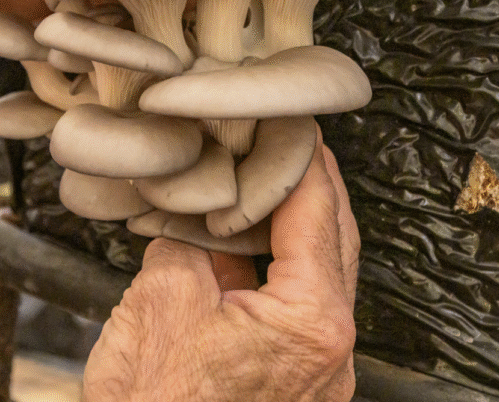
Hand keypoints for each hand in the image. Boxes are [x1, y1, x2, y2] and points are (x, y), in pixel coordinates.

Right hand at [83, 127, 359, 401]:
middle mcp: (331, 349)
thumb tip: (196, 217)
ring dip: (291, 225)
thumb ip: (191, 242)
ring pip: (319, 274)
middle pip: (334, 239)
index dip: (301, 156)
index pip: (317, 211)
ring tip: (258, 184)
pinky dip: (274, 268)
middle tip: (283, 142)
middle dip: (308, 184)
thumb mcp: (164, 298)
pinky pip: (296, 307)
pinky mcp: (295, 382)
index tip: (290, 122)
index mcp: (312, 320)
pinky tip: (241, 245)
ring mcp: (319, 371)